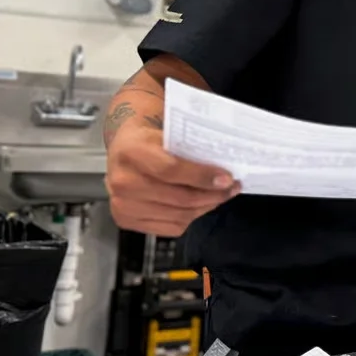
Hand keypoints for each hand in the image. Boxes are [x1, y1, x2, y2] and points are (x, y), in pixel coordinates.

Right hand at [105, 118, 238, 236]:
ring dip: (206, 207)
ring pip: (178, 215)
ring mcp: (122, 205)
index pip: (170, 169)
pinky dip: (192, 217)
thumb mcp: (165, 128)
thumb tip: (225, 155)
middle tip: (232, 187)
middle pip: (178, 197)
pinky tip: (203, 205)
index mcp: (131, 151)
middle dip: (212, 195)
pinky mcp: (127, 221)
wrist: (123, 149)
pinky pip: (171, 227)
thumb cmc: (149, 137)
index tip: (227, 178)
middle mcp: (122, 181)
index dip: (202, 176)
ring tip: (222, 196)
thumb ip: (190, 140)